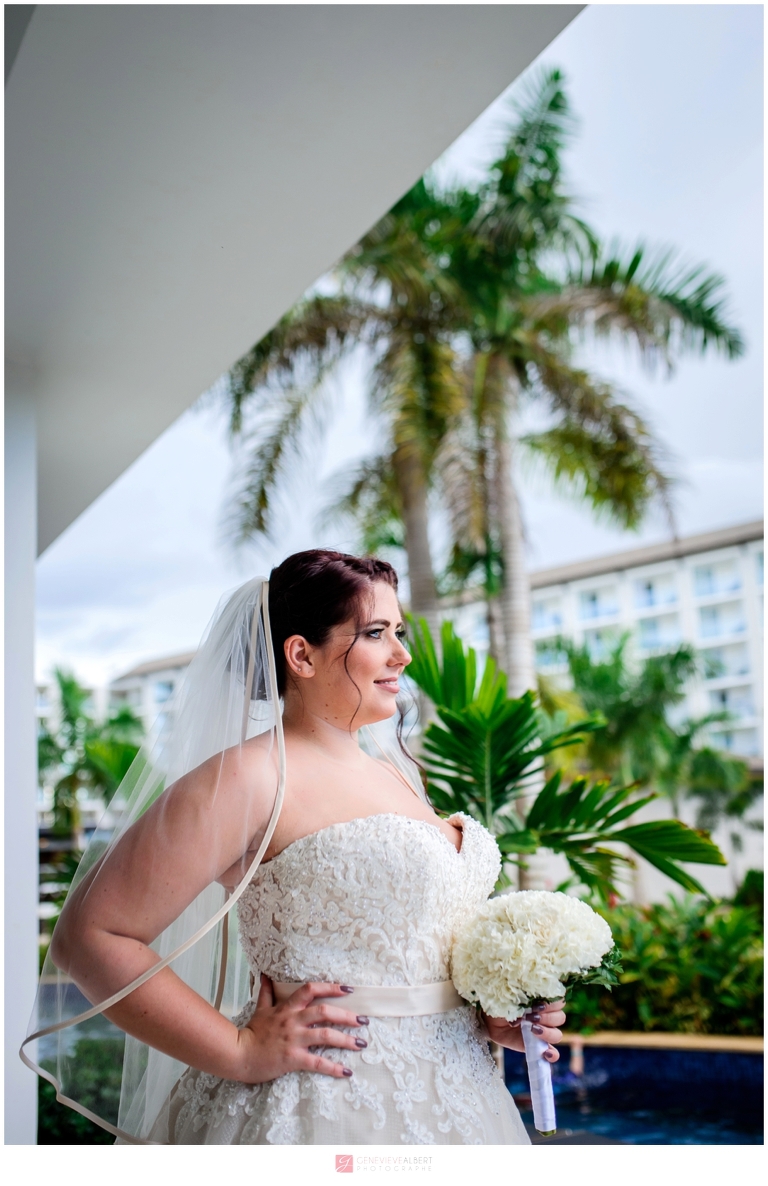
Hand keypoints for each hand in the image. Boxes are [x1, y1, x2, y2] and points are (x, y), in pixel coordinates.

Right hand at [234, 975, 368, 1082]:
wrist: (238, 1055)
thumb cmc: (251, 1033)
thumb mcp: (261, 1009)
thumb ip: (267, 992)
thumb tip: (265, 974)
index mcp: (287, 1008)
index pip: (311, 990)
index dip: (331, 987)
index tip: (349, 989)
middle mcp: (293, 1021)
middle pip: (324, 1012)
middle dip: (347, 1015)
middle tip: (364, 1020)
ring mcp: (294, 1039)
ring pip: (325, 1036)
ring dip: (346, 1040)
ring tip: (361, 1043)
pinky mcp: (293, 1058)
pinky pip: (317, 1062)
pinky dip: (333, 1067)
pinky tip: (346, 1072)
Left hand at [484, 999, 565, 1062]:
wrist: (489, 1019)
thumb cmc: (501, 1004)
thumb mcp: (511, 999)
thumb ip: (522, 1002)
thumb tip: (527, 1013)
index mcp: (542, 1001)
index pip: (559, 1002)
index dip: (551, 1004)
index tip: (536, 1005)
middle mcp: (545, 1017)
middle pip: (560, 1018)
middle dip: (547, 1017)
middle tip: (530, 1017)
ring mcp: (542, 1033)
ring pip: (557, 1034)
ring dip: (547, 1032)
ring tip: (532, 1030)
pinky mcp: (538, 1047)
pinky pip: (553, 1053)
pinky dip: (553, 1054)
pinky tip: (546, 1053)